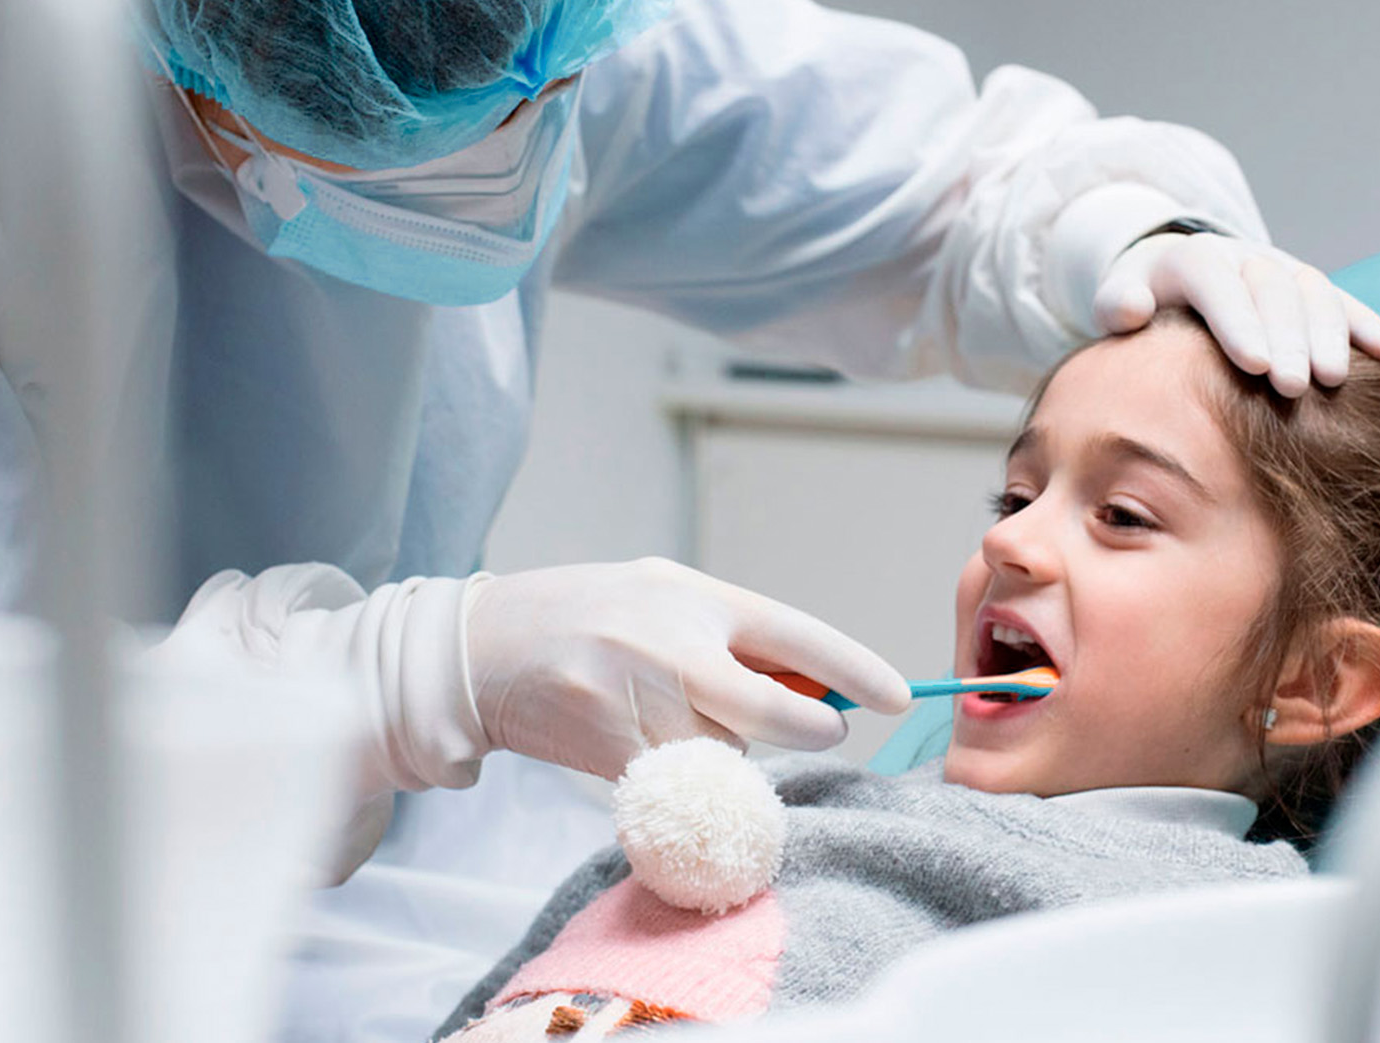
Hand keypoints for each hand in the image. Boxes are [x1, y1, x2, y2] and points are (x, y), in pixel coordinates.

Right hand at [464, 558, 911, 779]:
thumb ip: (732, 636)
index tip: (898, 694)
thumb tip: (812, 685)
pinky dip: (680, 778)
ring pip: (724, 754)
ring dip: (721, 751)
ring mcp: (637, 699)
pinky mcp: (610, 751)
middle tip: (823, 730)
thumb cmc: (587, 617)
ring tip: (674, 716)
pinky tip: (641, 741)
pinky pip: (678, 783)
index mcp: (693, 596)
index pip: (795, 635)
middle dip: (810, 727)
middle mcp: (669, 643)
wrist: (481, 649)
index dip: (854, 667)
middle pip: (772, 710)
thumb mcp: (663, 597)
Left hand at [1094, 231, 1379, 395]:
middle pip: (1271, 291)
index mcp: (1193, 259)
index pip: (1218, 286)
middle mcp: (1243, 257)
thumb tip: (1133, 308)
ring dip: (1328, 333)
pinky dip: (1367, 322)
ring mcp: (1280, 267)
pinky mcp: (1306, 286)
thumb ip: (1118, 304)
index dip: (1239, 323)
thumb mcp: (1117, 298)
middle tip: (1295, 388)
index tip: (1256, 366)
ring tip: (1335, 380)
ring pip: (1312, 291)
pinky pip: (1341, 300)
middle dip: (1287, 339)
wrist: (1168, 273)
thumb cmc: (1140, 301)